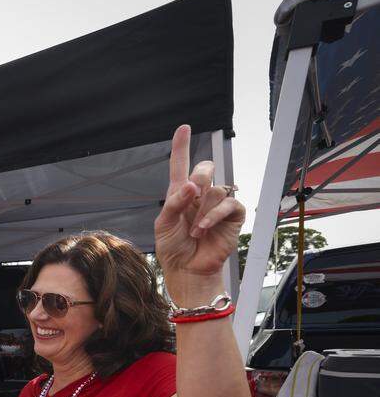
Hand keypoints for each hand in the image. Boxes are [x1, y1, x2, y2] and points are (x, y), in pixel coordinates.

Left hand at [154, 125, 245, 287]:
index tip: (183, 128)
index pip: (180, 164)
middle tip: (192, 196)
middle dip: (199, 179)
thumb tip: (192, 185)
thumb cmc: (173, 247)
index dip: (182, 146)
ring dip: (202, 211)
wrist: (187, 268)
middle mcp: (200, 195)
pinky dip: (214, 215)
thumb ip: (174, 202)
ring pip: (216, 189)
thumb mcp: (163, 224)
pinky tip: (204, 228)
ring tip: (194, 230)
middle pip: (205, 169)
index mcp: (180, 193)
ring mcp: (217, 204)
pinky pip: (229, 204)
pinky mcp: (232, 216)